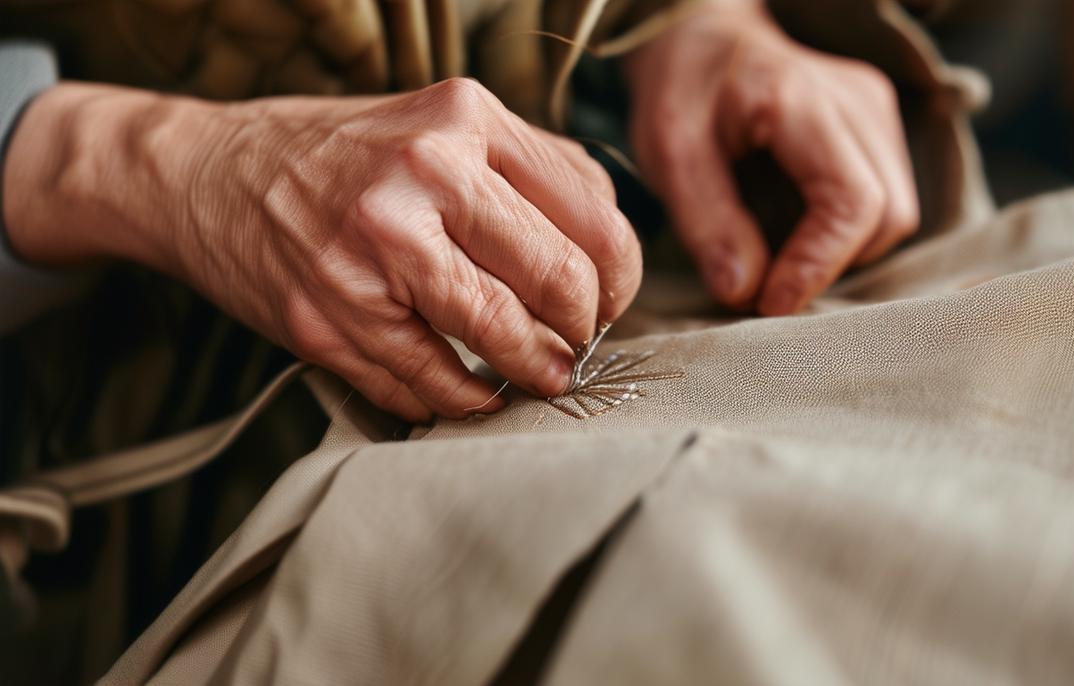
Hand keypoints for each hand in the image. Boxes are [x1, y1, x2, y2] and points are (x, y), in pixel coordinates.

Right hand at [4, 79, 640, 419]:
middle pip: (559, 282)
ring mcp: (370, 252)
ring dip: (534, 373)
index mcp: (464, 120)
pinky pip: (429, 383)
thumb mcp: (441, 125)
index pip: (593, 217)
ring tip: (538, 375)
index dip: (620, 277)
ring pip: (500, 341)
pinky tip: (473, 391)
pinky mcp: (330, 319)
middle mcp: (422, 177)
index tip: (610, 300)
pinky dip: (464, 399)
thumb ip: (532, 171)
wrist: (205, 174)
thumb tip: (609, 248)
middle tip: (576, 343)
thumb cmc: (342, 155)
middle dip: (582, 330)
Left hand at [624, 0, 918, 313]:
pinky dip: (848, 232)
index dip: (818, 266)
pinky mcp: (878, 124)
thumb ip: (706, 223)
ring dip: (843, 252)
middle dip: (832, 265)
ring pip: (894, 213)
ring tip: (781, 259)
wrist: (703, 34)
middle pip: (888, 216)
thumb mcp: (668, 154)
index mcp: (802, 100)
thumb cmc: (681, 89)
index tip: (771, 303)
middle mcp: (857, 100)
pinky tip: (799, 233)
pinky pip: (886, 198)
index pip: (852, 203)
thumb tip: (743, 293)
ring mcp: (876, 108)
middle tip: (771, 289)